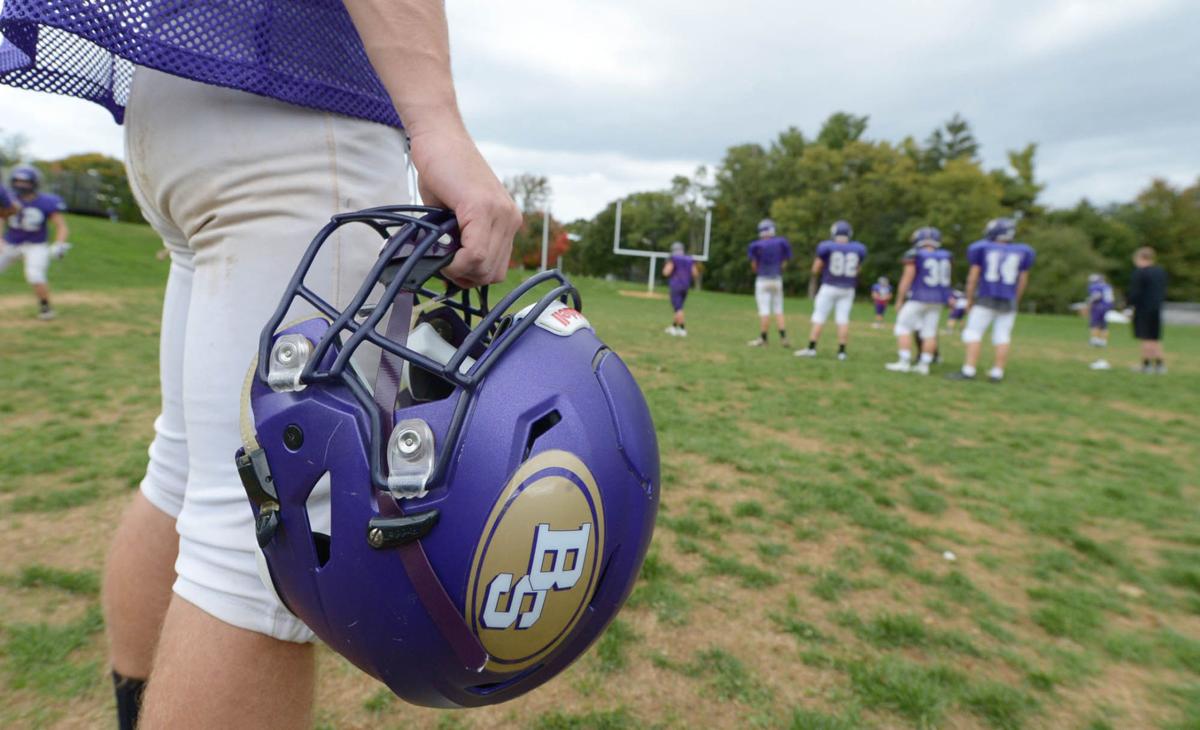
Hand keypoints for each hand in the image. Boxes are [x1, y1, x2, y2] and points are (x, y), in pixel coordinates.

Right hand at [408, 123, 520, 287]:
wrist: (438, 136)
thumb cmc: (443, 171)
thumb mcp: (456, 214)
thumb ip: (461, 239)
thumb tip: (451, 269)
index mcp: (508, 222)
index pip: (496, 270)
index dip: (470, 277)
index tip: (448, 268)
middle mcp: (510, 219)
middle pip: (491, 273)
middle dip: (464, 276)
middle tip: (442, 263)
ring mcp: (499, 213)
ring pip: (484, 267)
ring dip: (458, 269)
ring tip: (440, 253)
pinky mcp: (482, 207)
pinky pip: (475, 253)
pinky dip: (455, 261)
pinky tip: (441, 250)